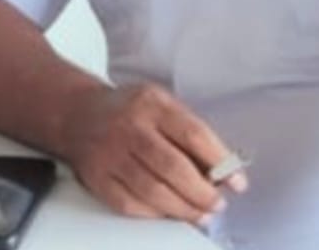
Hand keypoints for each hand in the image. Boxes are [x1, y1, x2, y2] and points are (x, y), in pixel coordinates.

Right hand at [61, 80, 247, 224]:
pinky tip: (169, 214)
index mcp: (153, 104)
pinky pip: (130, 204)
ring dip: (183, 208)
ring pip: (153, 191)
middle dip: (202, 192)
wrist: (80, 115)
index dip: (219, 161)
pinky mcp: (99, 178)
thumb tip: (221, 168)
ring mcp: (111, 154)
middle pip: (172, 167)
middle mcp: (131, 127)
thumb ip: (188, 130)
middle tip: (218, 204)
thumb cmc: (130, 110)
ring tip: (200, 214)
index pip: (193, 134)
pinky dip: (154, 214)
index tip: (237, 181)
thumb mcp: (161, 103)